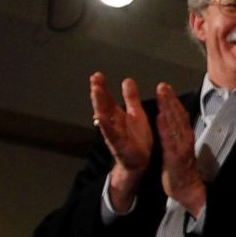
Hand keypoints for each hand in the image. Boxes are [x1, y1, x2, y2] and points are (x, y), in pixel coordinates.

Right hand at [90, 72, 152, 210]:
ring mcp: (113, 134)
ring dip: (99, 104)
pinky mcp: (118, 145)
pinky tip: (100, 117)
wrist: (141, 161)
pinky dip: (105, 126)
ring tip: (96, 91)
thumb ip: (131, 98)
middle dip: (98, 92)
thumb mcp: (136, 114)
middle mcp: (112, 123)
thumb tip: (127, 80)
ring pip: (104, 117)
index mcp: (117, 116)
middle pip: (103, 105)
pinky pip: (110, 134)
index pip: (107, 99)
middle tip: (94, 79)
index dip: (102, 87)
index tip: (97, 75)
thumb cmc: (137, 138)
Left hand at [155, 83, 205, 217]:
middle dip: (170, 99)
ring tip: (162, 94)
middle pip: (178, 115)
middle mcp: (185, 139)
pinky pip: (170, 139)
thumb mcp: (180, 150)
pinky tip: (160, 116)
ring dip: (169, 107)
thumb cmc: (181, 170)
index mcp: (185, 137)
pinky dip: (165, 127)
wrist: (188, 190)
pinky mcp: (176, 157)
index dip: (173, 101)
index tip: (166, 88)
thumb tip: (172, 123)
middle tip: (163, 85)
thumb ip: (177, 136)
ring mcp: (181, 147)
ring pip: (175, 123)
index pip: (180, 115)